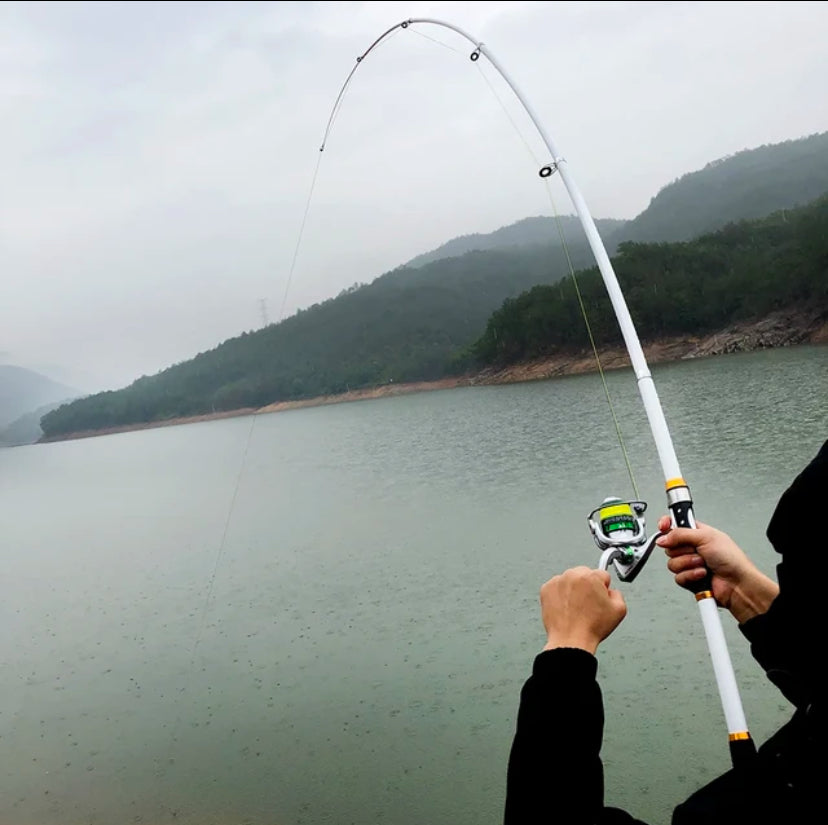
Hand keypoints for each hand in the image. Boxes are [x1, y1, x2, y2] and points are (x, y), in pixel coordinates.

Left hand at [540, 566, 626, 653]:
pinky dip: (560, 595)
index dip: (604, 588)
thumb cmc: (592, 627)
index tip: (600, 598)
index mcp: (591, 577)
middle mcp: (572, 575)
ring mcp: (557, 581)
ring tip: (576, 608)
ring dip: (574, 589)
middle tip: (588, 604)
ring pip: (570, 580)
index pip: (602, 575)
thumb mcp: (619, 610)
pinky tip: (566, 608)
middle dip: (588, 586)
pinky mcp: (546, 589)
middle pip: (585, 574)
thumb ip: (617, 594)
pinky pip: (557, 587)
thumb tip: (610, 591)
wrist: (570, 640)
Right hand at [656, 516, 778, 622]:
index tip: (663, 527)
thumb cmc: (731, 559)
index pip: (674, 524)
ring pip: (672, 563)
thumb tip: (662, 537)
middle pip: (670, 546)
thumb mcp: (706, 537)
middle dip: (683, 550)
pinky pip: (678, 577)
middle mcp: (692, 548)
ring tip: (703, 564)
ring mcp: (690, 564)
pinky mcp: (689, 579)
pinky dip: (691, 576)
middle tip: (697, 551)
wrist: (738, 584)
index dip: (666, 525)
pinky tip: (702, 574)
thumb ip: (680, 534)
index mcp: (696, 533)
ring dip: (689, 564)